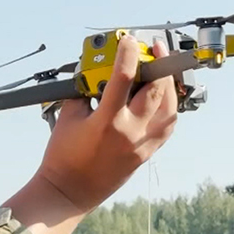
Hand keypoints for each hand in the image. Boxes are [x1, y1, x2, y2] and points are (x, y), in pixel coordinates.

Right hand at [36, 35, 177, 212]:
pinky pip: (167, 126)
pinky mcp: (146, 154)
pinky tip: (161, 97)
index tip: (128, 42)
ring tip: (159, 72)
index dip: (128, 53)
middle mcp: (129, 133)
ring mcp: (141, 145)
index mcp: (106, 122)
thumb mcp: (68, 118)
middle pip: (156, 89)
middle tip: (150, 51)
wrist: (69, 192)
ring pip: (170, 108)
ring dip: (168, 85)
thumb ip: (84, 92)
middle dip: (156, 64)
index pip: (124, 77)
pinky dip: (169, 108)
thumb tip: (96, 75)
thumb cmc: (63, 159)